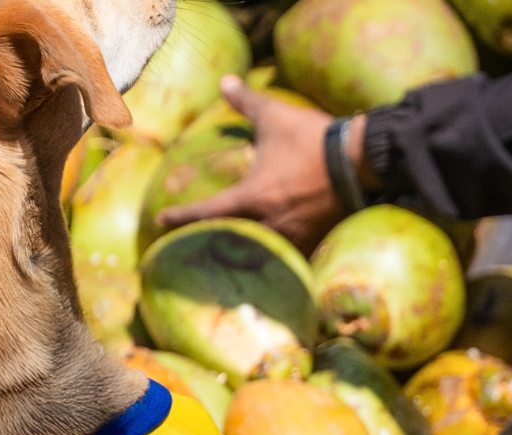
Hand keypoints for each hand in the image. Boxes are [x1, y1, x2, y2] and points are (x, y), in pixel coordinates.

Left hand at [155, 76, 372, 255]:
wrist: (360, 160)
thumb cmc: (313, 139)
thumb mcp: (276, 117)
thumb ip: (247, 103)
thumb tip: (225, 82)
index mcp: (251, 197)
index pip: (206, 211)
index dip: (181, 216)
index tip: (161, 220)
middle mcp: (265, 223)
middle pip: (226, 243)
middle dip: (207, 246)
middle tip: (189, 251)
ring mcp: (288, 235)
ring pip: (255, 254)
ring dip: (239, 256)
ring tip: (224, 263)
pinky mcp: (309, 240)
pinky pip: (284, 258)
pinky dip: (273, 260)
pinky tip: (267, 265)